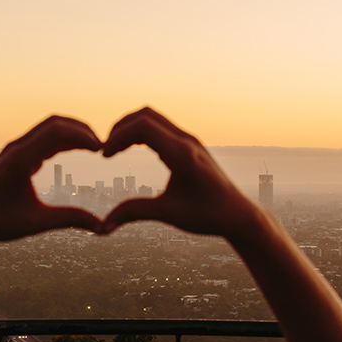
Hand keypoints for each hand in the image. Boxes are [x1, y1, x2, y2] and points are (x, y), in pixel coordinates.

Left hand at [0, 115, 102, 243]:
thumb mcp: (37, 223)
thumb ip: (70, 220)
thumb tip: (102, 227)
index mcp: (19, 160)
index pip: (55, 132)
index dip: (82, 136)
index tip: (102, 150)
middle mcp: (16, 148)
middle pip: (55, 123)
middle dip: (82, 131)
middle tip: (104, 146)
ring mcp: (15, 149)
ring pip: (49, 128)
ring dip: (73, 133)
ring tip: (96, 148)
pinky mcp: (17, 153)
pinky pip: (44, 137)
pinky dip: (64, 140)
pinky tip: (79, 150)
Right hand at [103, 107, 257, 236]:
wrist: (237, 214)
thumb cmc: (207, 215)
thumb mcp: (168, 214)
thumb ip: (134, 213)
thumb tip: (104, 226)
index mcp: (181, 154)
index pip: (143, 127)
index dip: (118, 137)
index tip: (104, 156)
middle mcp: (186, 141)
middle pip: (145, 115)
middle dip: (120, 128)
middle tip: (106, 150)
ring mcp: (189, 140)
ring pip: (153, 118)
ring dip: (130, 128)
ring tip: (114, 149)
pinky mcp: (189, 145)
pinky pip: (160, 127)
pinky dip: (141, 132)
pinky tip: (131, 149)